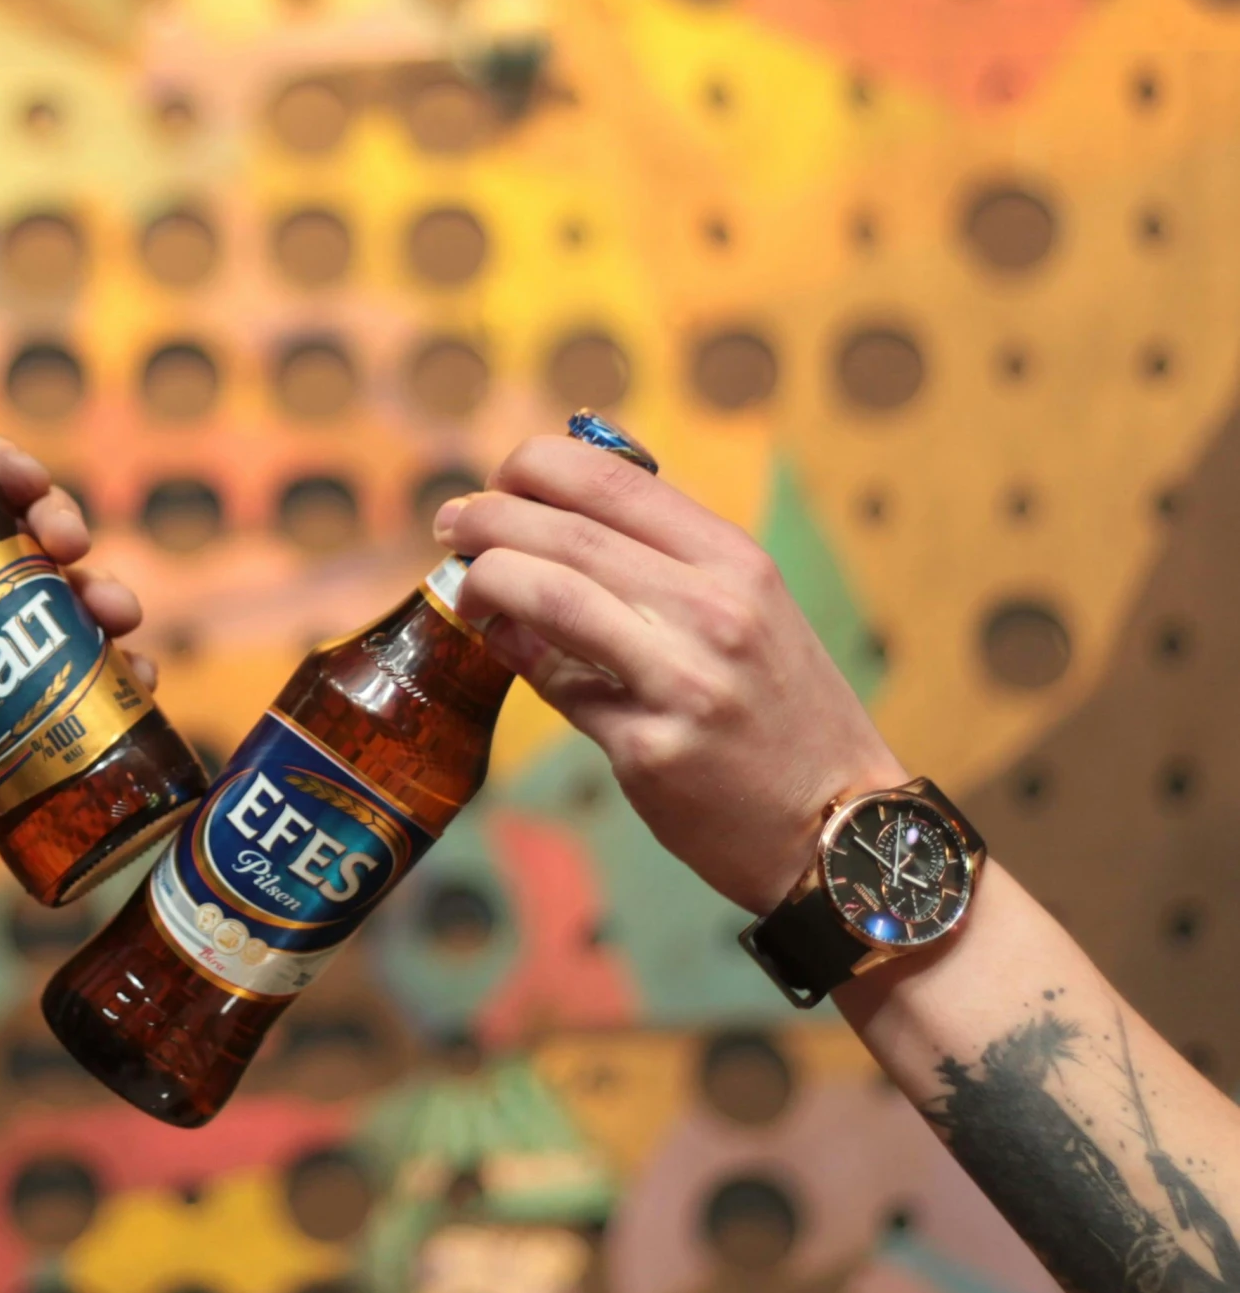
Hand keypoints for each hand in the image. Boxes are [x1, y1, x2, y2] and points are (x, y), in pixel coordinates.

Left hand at [0, 441, 153, 974]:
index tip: (23, 477)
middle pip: (14, 553)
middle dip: (60, 533)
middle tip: (75, 546)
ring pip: (56, 622)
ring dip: (102, 601)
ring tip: (121, 616)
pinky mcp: (7, 755)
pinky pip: (76, 706)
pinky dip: (117, 686)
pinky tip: (139, 682)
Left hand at [434, 435, 906, 915]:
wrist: (839, 826)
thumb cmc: (782, 711)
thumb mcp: (751, 610)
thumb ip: (662, 563)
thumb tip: (553, 520)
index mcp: (737, 562)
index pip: (614, 479)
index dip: (535, 466)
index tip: (500, 478)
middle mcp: (714, 612)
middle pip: (566, 535)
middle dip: (488, 518)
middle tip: (452, 523)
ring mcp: (682, 682)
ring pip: (550, 599)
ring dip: (485, 581)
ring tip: (464, 583)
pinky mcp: (650, 750)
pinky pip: (558, 688)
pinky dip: (519, 658)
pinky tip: (504, 645)